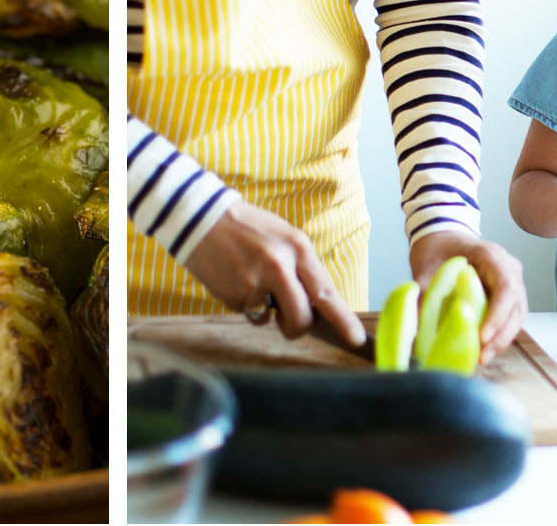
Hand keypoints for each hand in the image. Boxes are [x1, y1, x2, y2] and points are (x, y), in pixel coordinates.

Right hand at [179, 201, 364, 346]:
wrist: (200, 218)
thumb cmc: (247, 227)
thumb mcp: (284, 237)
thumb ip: (302, 268)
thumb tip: (316, 305)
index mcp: (298, 248)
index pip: (326, 292)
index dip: (343, 319)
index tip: (356, 339)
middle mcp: (279, 266)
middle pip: (300, 317)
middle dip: (296, 327)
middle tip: (288, 323)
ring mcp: (253, 282)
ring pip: (268, 318)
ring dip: (262, 309)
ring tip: (248, 280)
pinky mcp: (231, 293)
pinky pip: (245, 311)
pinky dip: (242, 302)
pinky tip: (233, 279)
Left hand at [411, 230, 526, 365]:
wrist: (442, 239)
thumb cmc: (436, 248)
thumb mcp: (425, 267)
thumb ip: (423, 294)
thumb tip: (414, 328)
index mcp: (492, 256)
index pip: (505, 287)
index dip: (497, 314)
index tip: (482, 336)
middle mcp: (509, 268)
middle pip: (516, 306)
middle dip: (501, 335)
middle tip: (483, 357)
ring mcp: (512, 282)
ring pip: (516, 315)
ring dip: (501, 339)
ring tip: (483, 359)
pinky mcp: (507, 296)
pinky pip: (509, 318)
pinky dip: (498, 335)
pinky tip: (483, 350)